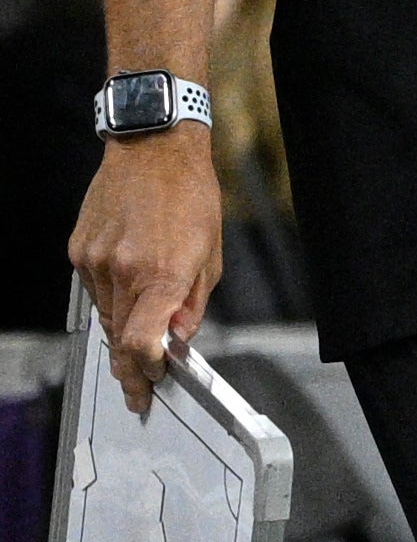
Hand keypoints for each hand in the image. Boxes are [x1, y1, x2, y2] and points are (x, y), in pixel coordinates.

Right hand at [70, 130, 217, 417]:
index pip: (142, 343)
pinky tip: (126, 299)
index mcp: (162, 274)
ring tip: (136, 351)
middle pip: (119, 337)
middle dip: (131, 367)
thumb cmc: (191, 198)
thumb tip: (179, 339)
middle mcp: (122, 271)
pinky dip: (111, 302)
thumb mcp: (211, 255)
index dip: (145, 371)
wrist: (152, 152)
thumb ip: (193, 303)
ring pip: (105, 316)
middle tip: (138, 390)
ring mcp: (95, 261)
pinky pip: (94, 291)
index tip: (152, 385)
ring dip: (121, 335)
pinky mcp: (79, 251)